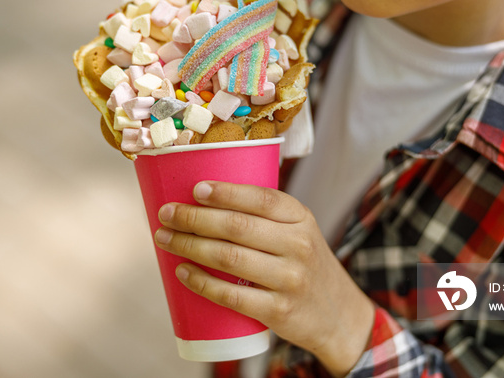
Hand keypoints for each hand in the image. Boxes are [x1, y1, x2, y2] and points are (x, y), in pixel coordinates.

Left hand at [153, 181, 374, 376]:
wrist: (338, 315)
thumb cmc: (305, 265)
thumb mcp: (299, 232)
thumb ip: (265, 216)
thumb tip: (203, 197)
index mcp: (301, 218)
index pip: (261, 198)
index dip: (226, 192)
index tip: (195, 189)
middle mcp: (298, 246)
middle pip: (237, 226)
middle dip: (194, 218)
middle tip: (166, 214)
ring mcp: (289, 280)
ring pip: (229, 258)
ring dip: (189, 246)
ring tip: (165, 238)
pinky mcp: (278, 311)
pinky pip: (231, 296)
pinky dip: (201, 282)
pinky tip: (182, 272)